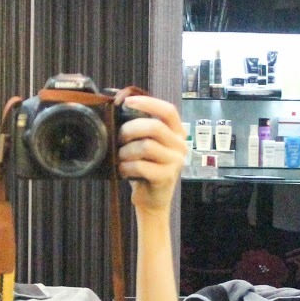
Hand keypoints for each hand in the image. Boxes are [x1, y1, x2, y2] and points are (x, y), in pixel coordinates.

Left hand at [116, 94, 185, 214]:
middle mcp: (180, 145)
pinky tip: (124, 171)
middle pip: (154, 127)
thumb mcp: (146, 143)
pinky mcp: (166, 177)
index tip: (127, 102)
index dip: (148, 103)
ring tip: (121, 158)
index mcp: (177, 132)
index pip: (168, 111)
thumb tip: (119, 106)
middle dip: (130, 130)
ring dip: (125, 151)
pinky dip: (126, 167)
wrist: (152, 199)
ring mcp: (175, 162)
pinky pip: (141, 166)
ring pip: (145, 146)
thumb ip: (140, 127)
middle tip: (118, 138)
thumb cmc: (145, 167)